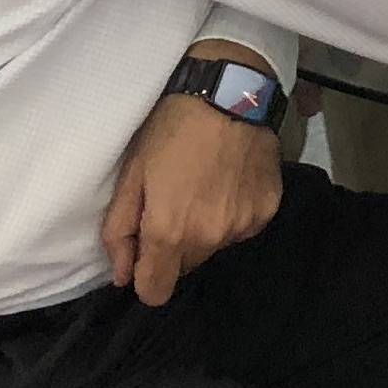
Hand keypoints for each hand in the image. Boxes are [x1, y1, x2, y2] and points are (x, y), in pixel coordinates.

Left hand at [98, 57, 286, 306]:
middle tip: (174, 203)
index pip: (156, 292)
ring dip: (205, 230)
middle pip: (185, 268)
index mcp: (170, 233)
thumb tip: (122, 276)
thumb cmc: (171, 131)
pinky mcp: (267, 211)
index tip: (145, 253)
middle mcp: (209, 239)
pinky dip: (232, 214)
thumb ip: (119, 232)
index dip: (146, 278)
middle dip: (175, 248)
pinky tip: (229, 182)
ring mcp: (243, 227)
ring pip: (214, 247)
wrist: (231, 95)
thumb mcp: (132, 174)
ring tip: (204, 187)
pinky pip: (241, 228)